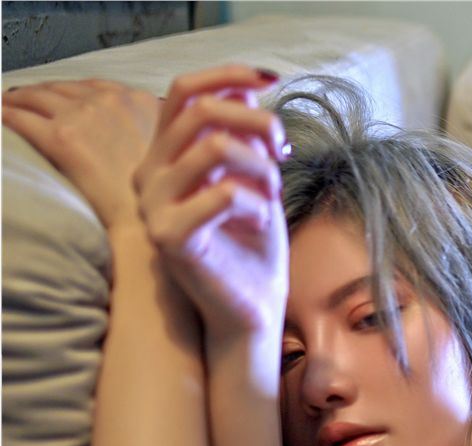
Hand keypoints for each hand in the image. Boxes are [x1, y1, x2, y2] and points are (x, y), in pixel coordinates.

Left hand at [1, 79, 160, 230]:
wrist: (143, 220)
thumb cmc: (153, 192)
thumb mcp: (163, 147)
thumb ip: (145, 124)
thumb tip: (124, 120)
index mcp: (139, 101)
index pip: (94, 85)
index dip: (71, 92)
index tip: (58, 99)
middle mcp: (112, 101)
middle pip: (62, 87)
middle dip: (41, 94)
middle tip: (22, 100)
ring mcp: (85, 116)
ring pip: (35, 96)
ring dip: (17, 100)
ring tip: (6, 105)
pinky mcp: (61, 136)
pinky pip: (20, 118)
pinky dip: (5, 115)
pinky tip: (0, 117)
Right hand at [133, 65, 289, 343]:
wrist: (252, 307)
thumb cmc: (254, 245)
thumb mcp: (255, 178)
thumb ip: (245, 135)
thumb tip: (247, 88)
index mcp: (167, 155)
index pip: (184, 92)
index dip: (227, 75)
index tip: (272, 79)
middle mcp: (151, 174)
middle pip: (202, 113)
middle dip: (258, 124)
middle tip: (284, 152)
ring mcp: (154, 205)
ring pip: (213, 147)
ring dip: (260, 167)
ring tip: (271, 193)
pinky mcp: (169, 236)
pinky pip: (223, 194)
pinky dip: (256, 203)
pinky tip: (261, 221)